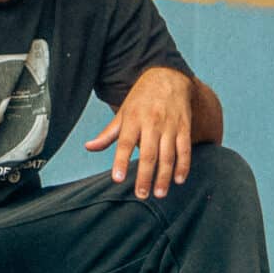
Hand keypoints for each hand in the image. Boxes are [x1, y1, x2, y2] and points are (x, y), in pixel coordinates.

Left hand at [85, 68, 195, 198]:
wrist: (168, 77)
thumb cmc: (141, 99)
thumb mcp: (123, 112)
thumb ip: (108, 134)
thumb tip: (88, 147)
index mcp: (132, 119)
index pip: (125, 143)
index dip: (120, 161)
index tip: (117, 179)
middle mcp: (151, 123)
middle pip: (148, 153)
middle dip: (145, 176)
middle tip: (141, 194)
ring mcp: (169, 125)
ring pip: (168, 154)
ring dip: (164, 176)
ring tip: (159, 193)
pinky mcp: (184, 127)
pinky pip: (185, 149)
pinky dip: (184, 165)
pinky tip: (179, 180)